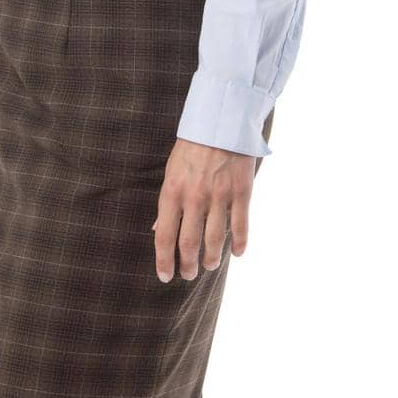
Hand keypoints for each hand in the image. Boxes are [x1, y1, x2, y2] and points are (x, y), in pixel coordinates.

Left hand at [152, 137, 256, 282]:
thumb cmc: (192, 147)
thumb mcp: (171, 172)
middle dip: (188, 265)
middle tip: (189, 275)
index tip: (165, 276)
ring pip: (215, 240)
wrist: (220, 121)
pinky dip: (239, 244)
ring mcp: (219, 197)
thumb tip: (156, 229)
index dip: (164, 260)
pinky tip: (237, 253)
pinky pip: (240, 226)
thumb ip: (167, 203)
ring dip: (212, 259)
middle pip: (189, 243)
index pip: (164, 236)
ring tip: (209, 266)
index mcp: (172, 192)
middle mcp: (194, 198)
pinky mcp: (241, 193)